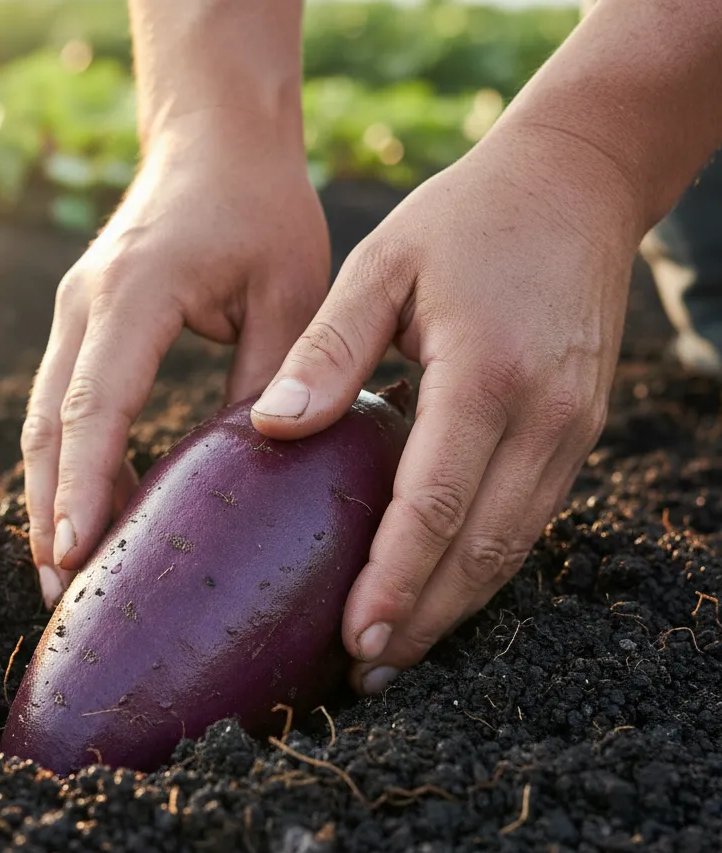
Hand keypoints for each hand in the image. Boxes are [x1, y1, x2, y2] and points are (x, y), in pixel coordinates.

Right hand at [22, 117, 329, 606]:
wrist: (214, 142)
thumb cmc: (262, 211)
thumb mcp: (289, 293)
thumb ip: (271, 381)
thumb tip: (253, 474)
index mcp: (135, 293)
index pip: (96, 404)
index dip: (83, 484)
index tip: (72, 554)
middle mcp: (84, 306)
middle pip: (49, 426)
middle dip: (51, 512)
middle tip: (60, 595)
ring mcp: (73, 315)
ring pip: (43, 423)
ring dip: (48, 498)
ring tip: (62, 574)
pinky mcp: (82, 327)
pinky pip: (62, 408)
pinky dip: (68, 466)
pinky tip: (87, 515)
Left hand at [251, 126, 641, 694]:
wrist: (579, 182)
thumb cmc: (465, 218)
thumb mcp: (383, 263)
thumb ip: (329, 348)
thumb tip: (273, 427)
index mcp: (486, 375)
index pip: (434, 506)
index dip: (395, 581)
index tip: (354, 638)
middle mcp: (543, 416)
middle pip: (481, 550)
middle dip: (424, 619)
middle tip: (366, 671)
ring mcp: (571, 429)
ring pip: (513, 548)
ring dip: (455, 607)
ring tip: (396, 651)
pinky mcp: (578, 431)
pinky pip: (529, 520)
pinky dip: (482, 567)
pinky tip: (439, 590)